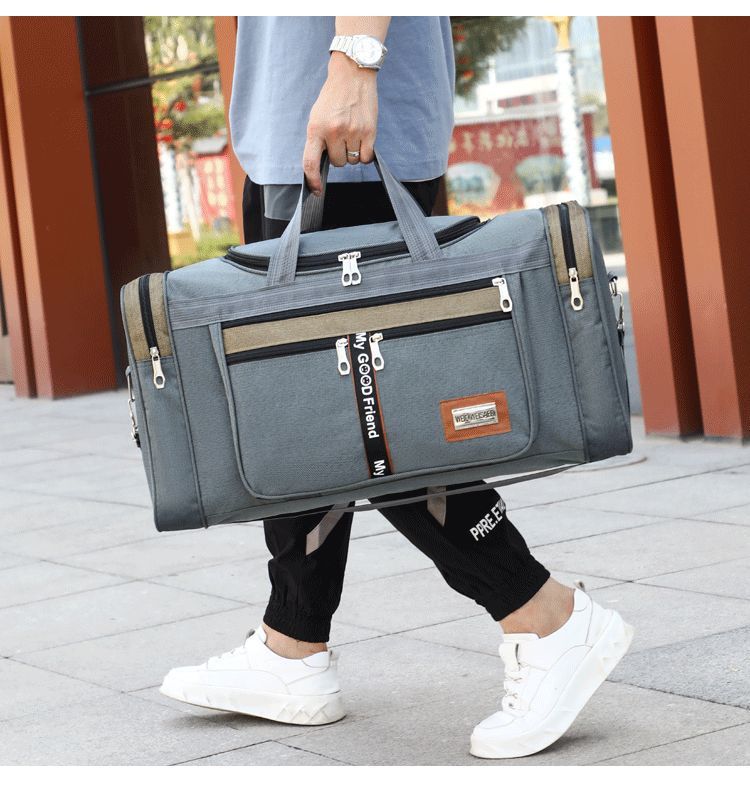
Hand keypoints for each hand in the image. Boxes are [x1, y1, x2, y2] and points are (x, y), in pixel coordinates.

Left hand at [303, 53, 377, 193]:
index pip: (310, 162)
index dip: (312, 180)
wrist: (352, 75)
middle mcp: (333, 131)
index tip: (316, 190)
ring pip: (352, 161)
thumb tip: (321, 165)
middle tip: (341, 139)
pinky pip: (366, 157)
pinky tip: (363, 141)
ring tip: (352, 134)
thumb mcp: (317, 116)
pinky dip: (365, 154)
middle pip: (337, 163)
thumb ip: (318, 140)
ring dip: (352, 153)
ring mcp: (352, 131)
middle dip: (339, 155)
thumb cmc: (333, 98)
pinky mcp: (369, 131)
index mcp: (316, 129)